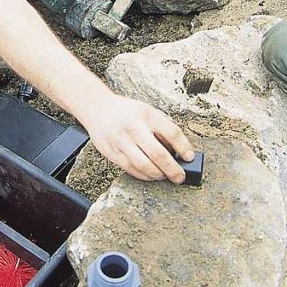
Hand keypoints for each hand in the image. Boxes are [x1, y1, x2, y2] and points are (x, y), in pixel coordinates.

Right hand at [79, 93, 195, 182]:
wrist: (97, 109)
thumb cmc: (126, 112)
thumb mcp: (147, 111)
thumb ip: (162, 128)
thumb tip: (178, 151)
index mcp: (146, 114)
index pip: (171, 132)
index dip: (184, 147)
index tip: (189, 157)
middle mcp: (134, 128)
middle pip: (158, 153)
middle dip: (172, 169)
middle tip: (179, 177)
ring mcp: (121, 141)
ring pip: (144, 165)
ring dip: (158, 175)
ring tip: (164, 176)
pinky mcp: (112, 153)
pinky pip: (131, 169)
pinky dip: (144, 176)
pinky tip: (150, 175)